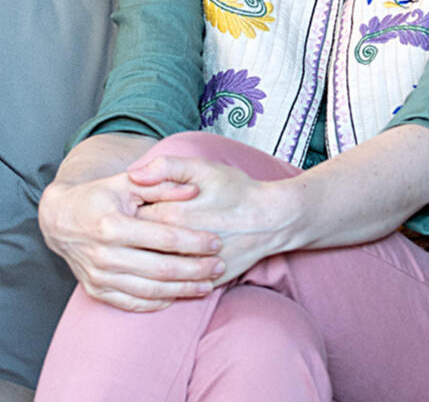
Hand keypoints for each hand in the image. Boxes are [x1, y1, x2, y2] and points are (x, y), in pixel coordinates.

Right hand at [38, 171, 224, 311]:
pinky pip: (131, 303)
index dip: (193, 241)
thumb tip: (194, 190)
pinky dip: (157, 302)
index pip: (163, 237)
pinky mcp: (96, 291)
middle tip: (219, 266)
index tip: (216, 241)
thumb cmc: (99, 196)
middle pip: (160, 268)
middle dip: (195, 270)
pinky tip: (177, 296)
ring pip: (149, 290)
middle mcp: (105, 255)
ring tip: (207, 285)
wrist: (60, 219)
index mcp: (113, 225)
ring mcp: (99, 276)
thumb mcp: (127, 183)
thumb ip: (161, 185)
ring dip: (182, 290)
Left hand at [128, 155, 296, 282]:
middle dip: (134, 236)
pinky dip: (166, 281)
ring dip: (147, 260)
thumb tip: (133, 175)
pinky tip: (165, 267)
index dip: (128, 210)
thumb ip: (166, 167)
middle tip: (136, 228)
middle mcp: (177, 247)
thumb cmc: (237, 190)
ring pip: (155, 269)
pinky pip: (175, 288)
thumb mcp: (203, 168)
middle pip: (139, 245)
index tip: (132, 205)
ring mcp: (191, 269)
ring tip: (150, 247)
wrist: (271, 219)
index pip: (131, 217)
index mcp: (171, 215)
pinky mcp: (204, 283)